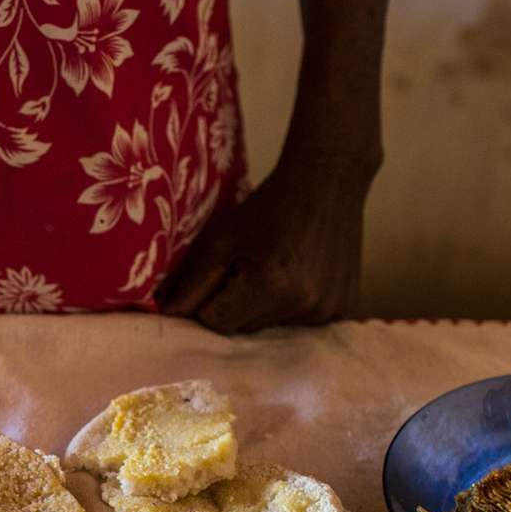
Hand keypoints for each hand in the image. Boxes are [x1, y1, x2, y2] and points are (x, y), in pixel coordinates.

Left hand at [158, 152, 375, 332]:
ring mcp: (328, 310)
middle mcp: (303, 305)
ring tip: (277, 266)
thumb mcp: (223, 237)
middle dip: (237, 304)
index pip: (217, 322)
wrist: (329, 182)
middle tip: (249, 264)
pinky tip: (297, 275)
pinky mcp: (344, 309)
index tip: (219, 274)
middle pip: (246, 328)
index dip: (210, 300)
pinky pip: (301, 323)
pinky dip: (291, 307)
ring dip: (265, 306)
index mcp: (270, 286)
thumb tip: (166, 313)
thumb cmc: (271, 205)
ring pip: (272, 327)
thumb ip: (192, 280)